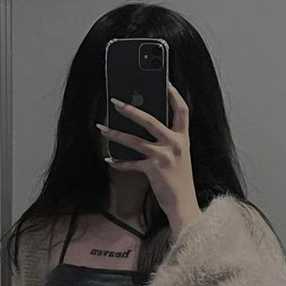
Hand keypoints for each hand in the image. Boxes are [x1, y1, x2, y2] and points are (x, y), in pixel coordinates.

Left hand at [95, 80, 200, 235]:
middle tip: (116, 102)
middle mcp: (176, 144)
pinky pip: (131, 163)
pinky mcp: (154, 169)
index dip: (174, 94)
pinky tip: (108, 159)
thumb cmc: (179, 179)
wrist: (184, 204)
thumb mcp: (178, 155)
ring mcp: (164, 156)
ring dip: (115, 134)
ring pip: (135, 140)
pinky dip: (118, 162)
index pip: (182, 110)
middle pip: (151, 120)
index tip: (166, 81)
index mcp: (183, 137)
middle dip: (132, 110)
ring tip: (102, 128)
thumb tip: (144, 124)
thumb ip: (167, 140)